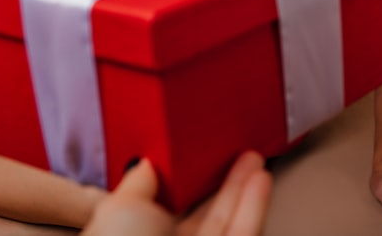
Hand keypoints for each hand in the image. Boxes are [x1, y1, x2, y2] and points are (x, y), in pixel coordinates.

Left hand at [82, 151, 271, 235]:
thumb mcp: (120, 208)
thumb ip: (138, 183)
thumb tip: (148, 165)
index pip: (161, 209)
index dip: (181, 182)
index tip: (195, 156)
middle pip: (200, 216)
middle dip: (218, 182)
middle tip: (232, 154)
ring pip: (226, 223)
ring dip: (242, 189)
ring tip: (252, 159)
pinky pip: (244, 232)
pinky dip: (255, 206)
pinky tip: (260, 180)